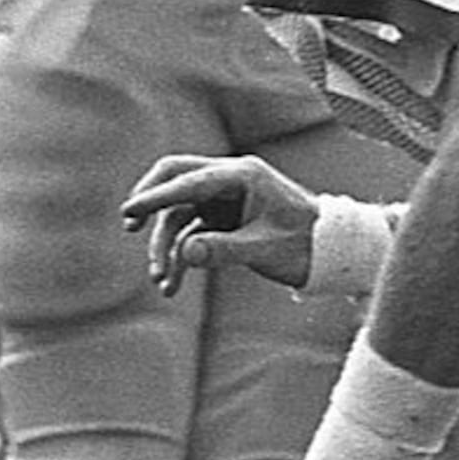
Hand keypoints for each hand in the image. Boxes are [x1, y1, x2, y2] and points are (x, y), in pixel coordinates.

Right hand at [122, 153, 318, 295]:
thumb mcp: (266, 251)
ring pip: (178, 213)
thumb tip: (186, 254)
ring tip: (163, 282)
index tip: (130, 212)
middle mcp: (230, 180)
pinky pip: (189, 232)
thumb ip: (226, 250)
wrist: (330, 252)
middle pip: (175, 179)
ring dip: (165, 246)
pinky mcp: (222, 219)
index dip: (157, 196)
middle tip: (129, 224)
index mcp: (243, 176)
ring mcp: (224, 199)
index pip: (190, 180)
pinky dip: (179, 256)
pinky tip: (172, 283)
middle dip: (150, 202)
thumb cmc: (306, 245)